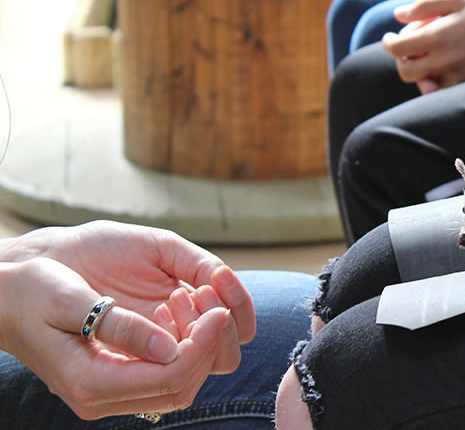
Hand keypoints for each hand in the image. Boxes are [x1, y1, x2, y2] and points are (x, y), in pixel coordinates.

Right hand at [1, 221, 254, 372]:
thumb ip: (118, 326)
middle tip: (210, 299)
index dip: (203, 344)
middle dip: (208, 345)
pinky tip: (173, 309)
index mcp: (89, 383)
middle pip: (182, 387)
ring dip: (198, 345)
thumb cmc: (31, 290)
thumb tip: (169, 349)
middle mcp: (101, 397)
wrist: (3, 297)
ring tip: (184, 298)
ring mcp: (110, 392)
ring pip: (180, 385)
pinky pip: (166, 374)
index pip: (170, 378)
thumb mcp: (68, 299)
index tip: (219, 308)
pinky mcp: (118, 377)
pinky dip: (184, 344)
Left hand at [382, 0, 464, 93]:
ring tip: (426, 58)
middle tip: (407, 50)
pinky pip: (444, 91)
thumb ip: (425, 5)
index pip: (398, 49)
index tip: (391, 37)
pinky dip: (437, 83)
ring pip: (424, 84)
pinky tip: (442, 71)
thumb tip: (398, 16)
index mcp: (439, 35)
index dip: (389, 43)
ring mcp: (459, 75)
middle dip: (401, 60)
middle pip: (407, 72)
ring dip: (419, 73)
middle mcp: (446, 59)